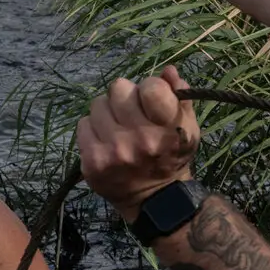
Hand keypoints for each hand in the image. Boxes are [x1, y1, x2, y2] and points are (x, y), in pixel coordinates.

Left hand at [76, 66, 198, 218]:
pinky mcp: (93, 161)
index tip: (149, 100)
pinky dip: (92, 130)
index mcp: (168, 129)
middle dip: (124, 98)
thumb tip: (168, 70)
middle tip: (130, 115)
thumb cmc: (171, 156)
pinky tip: (105, 141)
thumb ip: (179, 96)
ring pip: (97, 104)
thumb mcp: (187, 127)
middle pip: (118, 88)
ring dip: (107, 112)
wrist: (154, 199)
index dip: (148, 88)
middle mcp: (142, 140)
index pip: (151, 87)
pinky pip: (83, 124)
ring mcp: (115, 151)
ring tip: (117, 129)